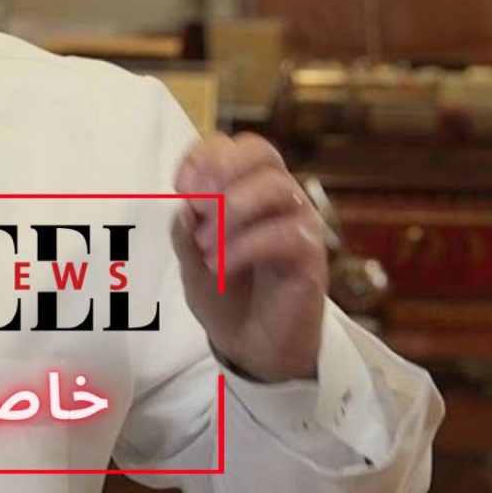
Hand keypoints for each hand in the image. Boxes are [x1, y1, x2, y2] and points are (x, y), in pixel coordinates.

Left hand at [172, 133, 326, 383]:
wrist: (251, 346)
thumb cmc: (225, 296)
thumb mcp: (190, 262)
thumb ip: (184, 232)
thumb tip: (184, 206)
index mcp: (248, 189)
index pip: (236, 146)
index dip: (206, 155)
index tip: (180, 186)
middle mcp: (278, 199)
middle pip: (263, 151)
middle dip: (223, 171)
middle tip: (196, 206)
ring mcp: (299, 223)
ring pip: (277, 187)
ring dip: (231, 211)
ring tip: (205, 246)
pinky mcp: (311, 256)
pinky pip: (287, 233)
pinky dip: (245, 246)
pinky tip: (222, 266)